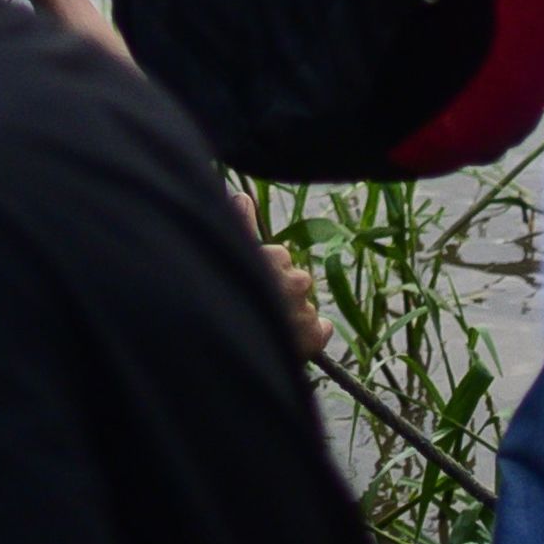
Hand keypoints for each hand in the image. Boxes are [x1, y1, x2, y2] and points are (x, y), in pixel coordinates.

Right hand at [239, 196, 332, 358]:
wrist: (227, 348)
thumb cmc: (223, 293)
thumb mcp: (231, 255)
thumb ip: (239, 224)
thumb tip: (241, 194)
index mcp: (275, 257)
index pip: (279, 256)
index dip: (266, 269)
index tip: (252, 281)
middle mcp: (296, 281)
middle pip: (296, 281)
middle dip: (282, 291)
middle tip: (259, 306)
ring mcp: (306, 310)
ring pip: (305, 306)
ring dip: (292, 314)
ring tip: (269, 327)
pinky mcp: (315, 336)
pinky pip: (320, 329)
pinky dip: (311, 334)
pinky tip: (291, 340)